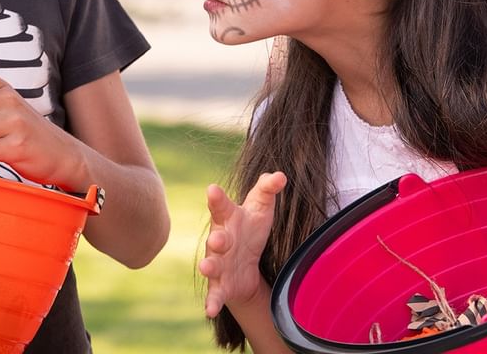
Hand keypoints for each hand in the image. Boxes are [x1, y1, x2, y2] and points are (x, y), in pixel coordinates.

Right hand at [197, 171, 286, 317]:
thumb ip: (268, 188)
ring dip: (209, 266)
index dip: (217, 198)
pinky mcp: (221, 286)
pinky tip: (210, 311)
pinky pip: (215, 294)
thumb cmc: (251, 228)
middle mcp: (220, 240)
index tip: (212, 189)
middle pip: (216, 237)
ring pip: (211, 264)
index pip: (221, 206)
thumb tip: (280, 175)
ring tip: (206, 267)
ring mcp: (218, 264)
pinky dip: (212, 302)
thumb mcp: (261, 207)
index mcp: (228, 218)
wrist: (245, 264)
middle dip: (217, 238)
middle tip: (219, 237)